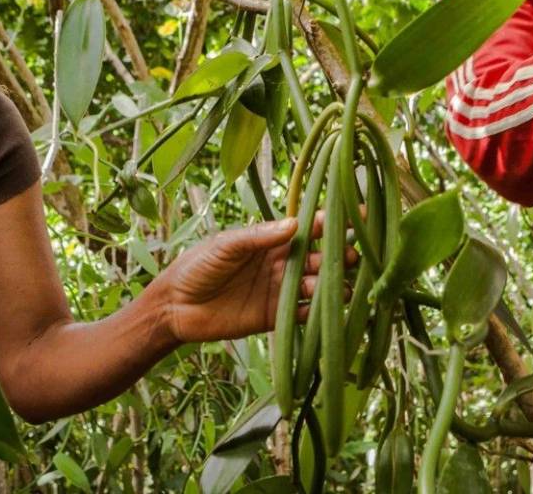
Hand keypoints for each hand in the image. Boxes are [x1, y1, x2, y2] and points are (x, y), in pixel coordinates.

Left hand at [155, 213, 349, 343]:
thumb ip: (258, 236)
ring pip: (316, 286)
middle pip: (319, 257)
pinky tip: (330, 312)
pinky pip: (303, 315)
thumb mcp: (225, 245)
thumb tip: (294, 224)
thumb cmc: (197, 266)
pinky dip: (318, 314)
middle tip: (352, 256)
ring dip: (333, 285)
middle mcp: (282, 263)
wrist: (175, 307)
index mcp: (271, 240)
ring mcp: (281, 291)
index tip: (357, 213)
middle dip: (338, 255)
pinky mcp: (275, 318)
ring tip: (345, 285)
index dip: (331, 221)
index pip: (308, 228)